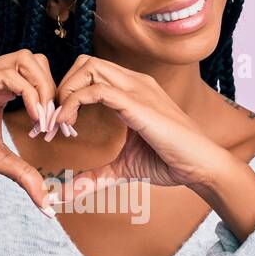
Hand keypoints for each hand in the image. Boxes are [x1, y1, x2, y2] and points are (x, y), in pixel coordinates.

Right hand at [0, 50, 61, 212]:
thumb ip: (24, 174)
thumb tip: (46, 203)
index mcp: (1, 88)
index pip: (38, 75)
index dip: (53, 99)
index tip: (55, 130)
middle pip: (37, 60)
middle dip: (52, 89)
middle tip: (52, 122)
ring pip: (27, 60)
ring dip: (43, 89)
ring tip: (43, 121)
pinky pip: (10, 76)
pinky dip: (30, 95)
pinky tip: (33, 118)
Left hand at [50, 55, 229, 192]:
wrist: (200, 167)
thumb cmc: (170, 162)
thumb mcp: (122, 168)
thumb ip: (95, 176)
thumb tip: (68, 193)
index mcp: (132, 90)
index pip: (90, 72)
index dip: (68, 94)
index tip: (58, 126)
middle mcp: (134, 83)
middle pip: (85, 62)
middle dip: (61, 88)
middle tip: (53, 122)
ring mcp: (137, 90)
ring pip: (88, 68)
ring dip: (65, 93)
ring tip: (60, 124)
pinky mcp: (137, 104)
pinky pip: (97, 90)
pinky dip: (74, 104)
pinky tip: (69, 127)